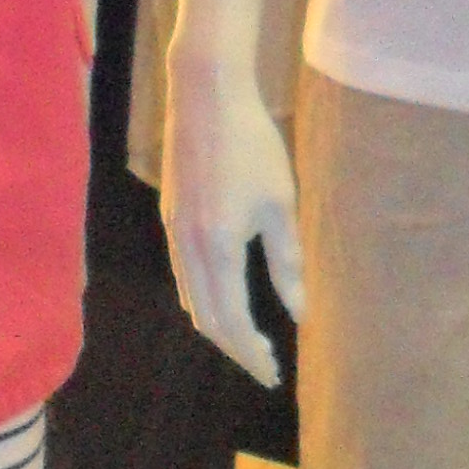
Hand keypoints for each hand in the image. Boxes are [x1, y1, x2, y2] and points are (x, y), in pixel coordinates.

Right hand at [164, 7, 303, 390]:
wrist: (205, 98)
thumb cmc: (252, 145)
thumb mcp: (281, 204)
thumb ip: (287, 263)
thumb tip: (298, 313)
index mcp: (218, 248)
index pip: (231, 321)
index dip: (251, 352)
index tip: (273, 371)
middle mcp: (188, 248)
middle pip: (206, 319)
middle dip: (235, 349)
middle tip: (264, 368)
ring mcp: (173, 234)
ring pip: (191, 300)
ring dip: (217, 328)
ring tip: (245, 343)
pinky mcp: (170, 220)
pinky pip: (183, 277)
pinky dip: (201, 301)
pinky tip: (219, 302)